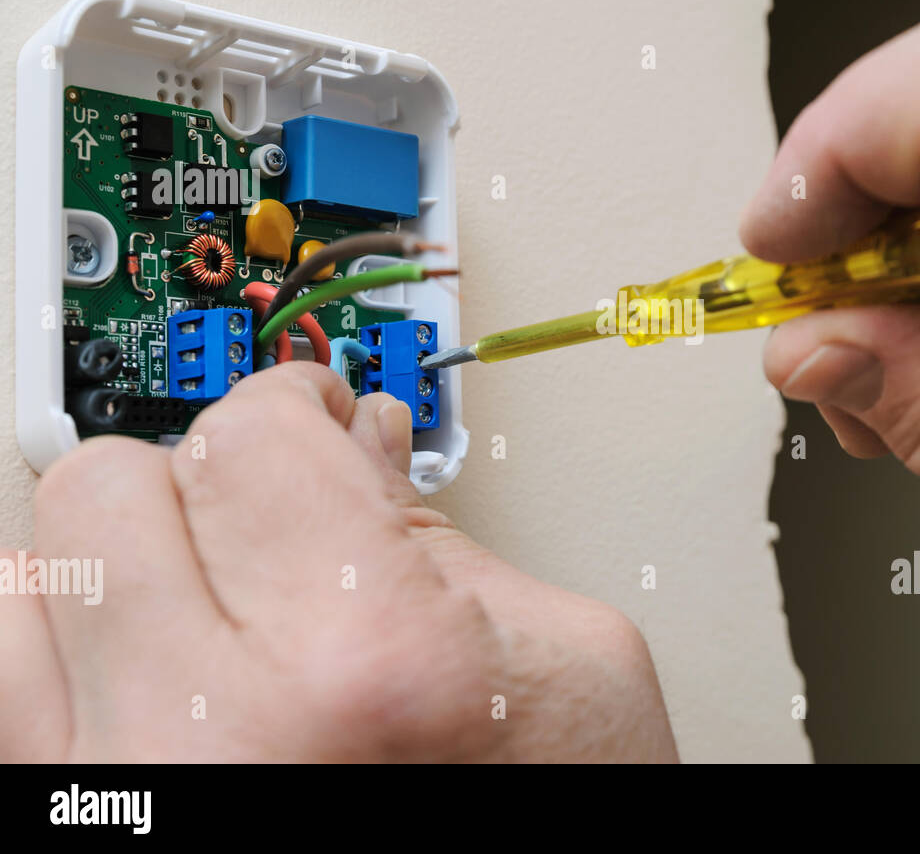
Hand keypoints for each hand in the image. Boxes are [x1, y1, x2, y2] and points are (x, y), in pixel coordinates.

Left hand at [1, 363, 676, 761]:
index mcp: (364, 664)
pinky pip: (9, 681)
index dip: (294, 406)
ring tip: (216, 597)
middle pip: (113, 490)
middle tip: (282, 520)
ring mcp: (126, 801)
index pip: (249, 438)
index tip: (314, 421)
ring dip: (126, 561)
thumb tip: (351, 437)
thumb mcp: (567, 658)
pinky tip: (157, 658)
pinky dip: (70, 643)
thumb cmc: (559, 813)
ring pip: (29, 576)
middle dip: (210, 480)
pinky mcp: (79, 833)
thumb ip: (439, 528)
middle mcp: (216, 741)